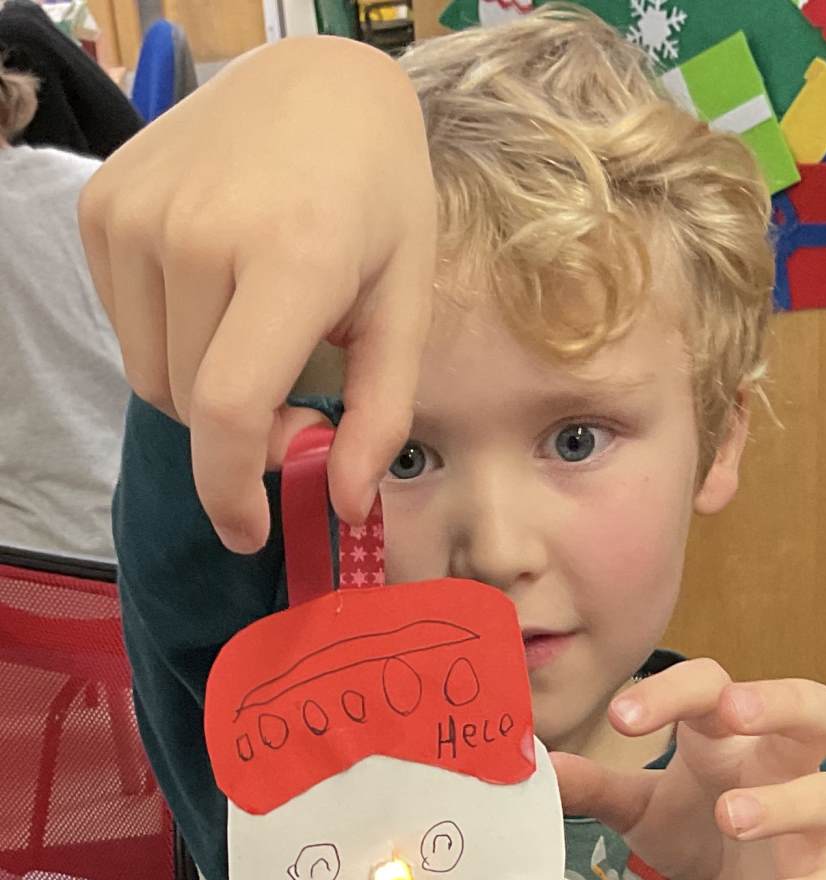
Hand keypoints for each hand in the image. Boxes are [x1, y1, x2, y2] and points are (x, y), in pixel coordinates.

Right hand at [79, 38, 435, 550]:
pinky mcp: (102, 207)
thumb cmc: (377, 199)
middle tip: (302, 405)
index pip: (228, 411)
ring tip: (260, 341)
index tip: (250, 532)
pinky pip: (126, 328)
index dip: (231, 491)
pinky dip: (171, 341)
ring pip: (151, 375)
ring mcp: (136, 214)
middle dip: (243, 435)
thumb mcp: (405, 307)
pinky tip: (220, 298)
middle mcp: (195, 232)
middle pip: (192, 406)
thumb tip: (348, 506)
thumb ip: (379, 416)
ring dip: (204, 391)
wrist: (318, 83)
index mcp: (288, 257)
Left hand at [551, 660, 825, 879]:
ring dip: (784, 803)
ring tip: (731, 817)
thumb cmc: (701, 835)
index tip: (620, 718)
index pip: (714, 688)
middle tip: (733, 712)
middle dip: (780, 702)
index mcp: (732, 740)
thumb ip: (598, 788)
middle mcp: (783, 769)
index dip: (672, 692)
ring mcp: (815, 825)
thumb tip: (539, 768)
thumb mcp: (642, 810)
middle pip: (815, 708)